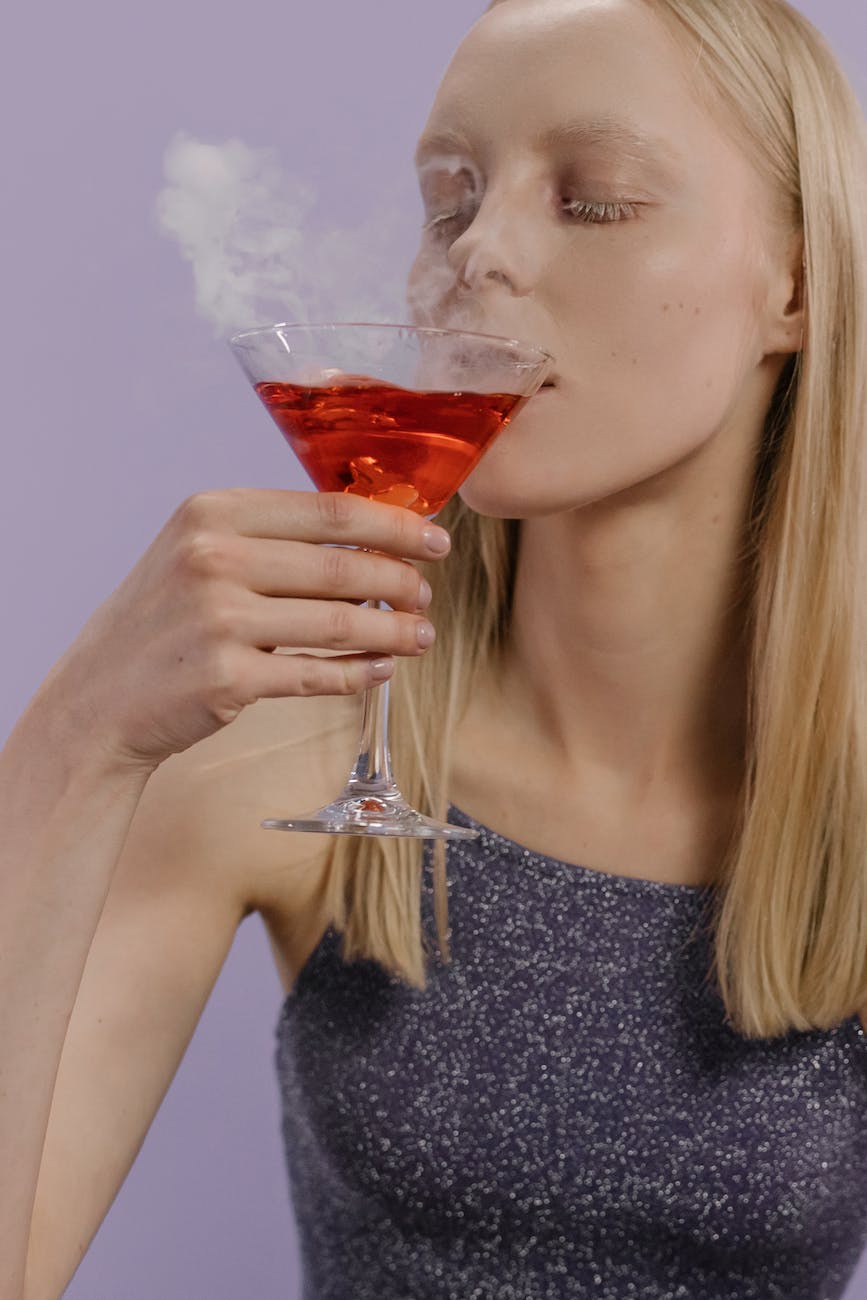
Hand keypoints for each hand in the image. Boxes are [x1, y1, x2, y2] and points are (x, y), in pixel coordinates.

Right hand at [39, 489, 450, 773]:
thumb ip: (269, 539)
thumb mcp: (198, 555)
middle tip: (428, 595)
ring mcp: (219, 619)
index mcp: (212, 514)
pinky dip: (360, 672)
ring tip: (422, 636)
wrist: (99, 699)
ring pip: (340, 622)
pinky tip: (382, 669)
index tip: (435, 539)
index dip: (395, 525)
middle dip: (402, 582)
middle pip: (342, 566)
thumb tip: (370, 536)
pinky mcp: (228, 678)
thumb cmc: (162, 624)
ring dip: (394, 631)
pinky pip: (318, 673)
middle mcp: (213, 558)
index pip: (330, 511)